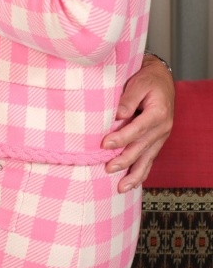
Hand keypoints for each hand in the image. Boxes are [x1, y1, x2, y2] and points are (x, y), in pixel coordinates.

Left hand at [102, 55, 173, 192]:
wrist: (162, 80)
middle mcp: (162, 128)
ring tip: (121, 187)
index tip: (105, 144)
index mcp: (158, 113)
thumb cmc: (147, 80)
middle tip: (108, 168)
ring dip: (134, 174)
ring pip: (148, 159)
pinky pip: (150, 159)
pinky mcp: (157, 141)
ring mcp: (161, 137)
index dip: (121, 138)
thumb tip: (117, 115)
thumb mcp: (139, 83)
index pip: (138, 129)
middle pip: (142, 147)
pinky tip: (133, 184)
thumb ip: (128, 99)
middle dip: (125, 160)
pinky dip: (142, 172)